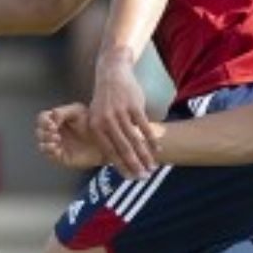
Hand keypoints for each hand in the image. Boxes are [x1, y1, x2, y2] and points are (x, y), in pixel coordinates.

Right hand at [36, 103, 107, 169]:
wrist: (106, 140)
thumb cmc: (93, 124)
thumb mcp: (78, 111)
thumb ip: (63, 112)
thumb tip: (52, 117)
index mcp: (57, 120)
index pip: (43, 118)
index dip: (43, 121)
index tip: (51, 123)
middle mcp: (55, 133)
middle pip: (40, 132)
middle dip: (44, 132)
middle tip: (53, 131)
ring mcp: (58, 145)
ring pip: (42, 145)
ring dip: (45, 142)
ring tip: (55, 139)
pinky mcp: (62, 157)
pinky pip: (50, 156)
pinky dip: (50, 151)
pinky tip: (56, 147)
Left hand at [89, 58, 157, 179]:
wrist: (112, 74)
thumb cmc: (105, 101)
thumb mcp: (98, 117)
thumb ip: (104, 137)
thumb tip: (114, 161)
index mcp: (95, 127)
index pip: (108, 152)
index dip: (120, 167)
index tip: (130, 178)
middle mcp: (106, 121)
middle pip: (122, 148)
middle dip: (134, 165)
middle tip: (143, 178)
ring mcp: (120, 113)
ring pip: (135, 140)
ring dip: (145, 156)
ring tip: (152, 166)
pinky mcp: (133, 106)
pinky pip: (144, 126)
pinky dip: (151, 139)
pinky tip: (157, 149)